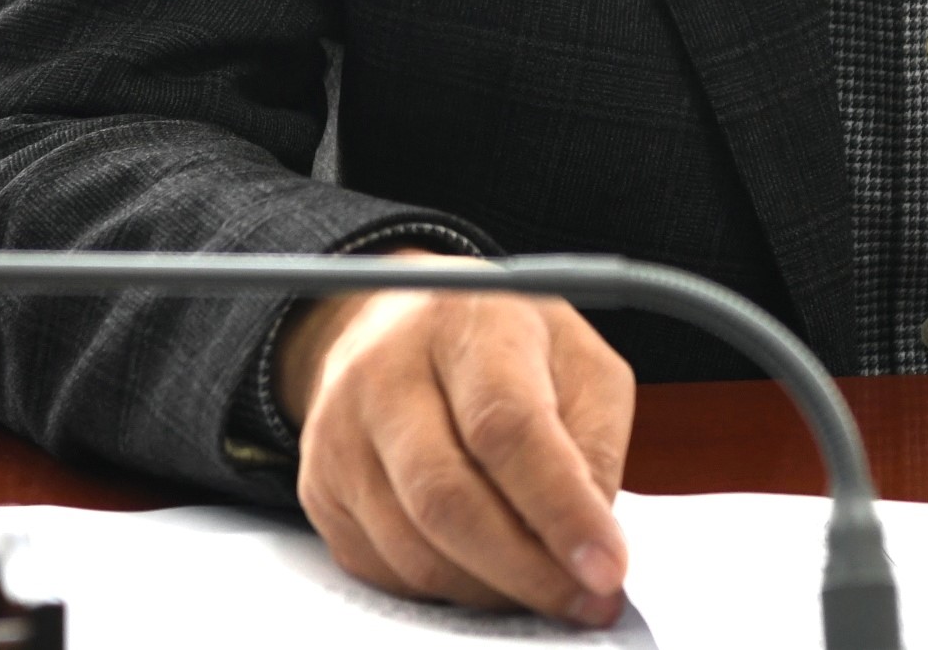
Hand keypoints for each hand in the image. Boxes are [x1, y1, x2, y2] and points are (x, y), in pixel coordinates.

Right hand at [275, 251, 638, 623]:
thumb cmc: (502, 346)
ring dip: (493, 588)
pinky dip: (451, 587)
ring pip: (415, 550)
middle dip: (527, 570)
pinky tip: (490, 569)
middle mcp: (387, 374)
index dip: (559, 507)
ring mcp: (339, 435)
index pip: (506, 426)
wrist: (391, 327)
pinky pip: (387, 570)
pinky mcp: (319, 490)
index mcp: (466, 324)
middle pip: (448, 500)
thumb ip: (596, 439)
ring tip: (547, 585)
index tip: (608, 568)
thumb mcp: (575, 357)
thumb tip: (591, 536)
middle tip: (587, 604)